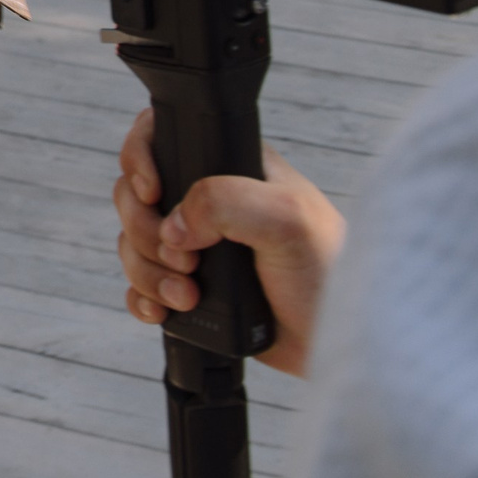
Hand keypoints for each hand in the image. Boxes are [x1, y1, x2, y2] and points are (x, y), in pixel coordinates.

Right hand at [114, 108, 342, 376]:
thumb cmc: (332, 272)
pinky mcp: (192, 288)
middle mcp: (209, 204)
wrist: (344, 340)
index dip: (141, 160)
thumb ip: (224, 200)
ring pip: (133, 244)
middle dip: (145, 231)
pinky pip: (141, 287)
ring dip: (149, 273)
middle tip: (185, 258)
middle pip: (134, 197)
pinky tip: (167, 310)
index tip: (154, 192)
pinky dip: (144, 298)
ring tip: (189, 295)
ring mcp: (197, 247)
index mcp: (231, 168)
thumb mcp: (288, 217)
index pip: (161, 138)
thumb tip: (174, 226)